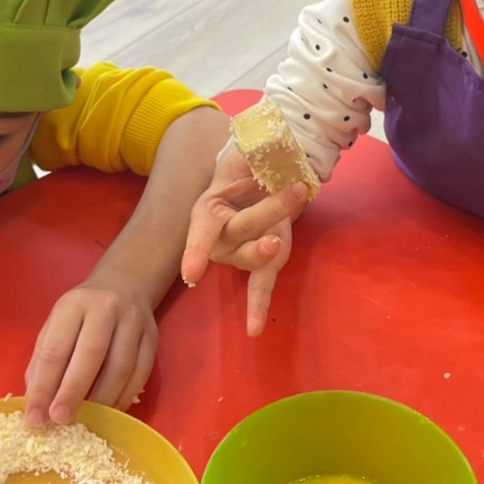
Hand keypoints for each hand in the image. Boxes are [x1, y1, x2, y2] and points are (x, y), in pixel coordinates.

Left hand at [24, 282, 156, 422]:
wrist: (125, 284)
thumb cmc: (82, 312)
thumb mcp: (56, 324)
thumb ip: (43, 360)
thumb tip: (37, 402)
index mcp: (73, 306)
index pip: (55, 350)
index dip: (44, 386)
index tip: (36, 417)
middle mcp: (105, 309)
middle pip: (91, 354)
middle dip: (73, 392)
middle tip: (61, 420)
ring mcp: (133, 322)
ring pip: (121, 366)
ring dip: (102, 399)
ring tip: (87, 419)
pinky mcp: (152, 337)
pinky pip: (141, 373)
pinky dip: (125, 396)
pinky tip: (111, 410)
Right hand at [181, 146, 309, 336]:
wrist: (253, 177)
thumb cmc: (242, 168)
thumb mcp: (242, 154)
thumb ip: (251, 155)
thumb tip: (263, 157)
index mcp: (208, 209)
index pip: (201, 231)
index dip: (197, 251)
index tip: (192, 272)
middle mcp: (220, 236)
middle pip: (239, 232)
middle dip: (265, 214)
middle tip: (292, 193)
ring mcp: (241, 252)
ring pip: (251, 258)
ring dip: (264, 251)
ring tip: (275, 242)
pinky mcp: (264, 262)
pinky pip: (260, 285)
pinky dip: (257, 305)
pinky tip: (252, 330)